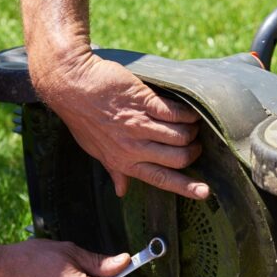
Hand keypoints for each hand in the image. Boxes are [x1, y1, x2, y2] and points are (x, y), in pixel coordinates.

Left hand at [33, 53, 209, 199]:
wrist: (71, 84)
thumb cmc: (81, 117)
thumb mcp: (94, 150)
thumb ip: (114, 170)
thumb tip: (121, 191)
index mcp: (124, 162)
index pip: (160, 179)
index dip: (185, 187)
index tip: (205, 192)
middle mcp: (134, 147)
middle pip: (178, 158)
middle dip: (193, 152)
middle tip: (194, 144)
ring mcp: (140, 124)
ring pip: (181, 136)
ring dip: (192, 130)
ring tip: (192, 125)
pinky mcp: (144, 102)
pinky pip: (175, 113)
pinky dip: (187, 114)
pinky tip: (190, 111)